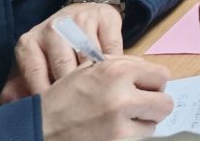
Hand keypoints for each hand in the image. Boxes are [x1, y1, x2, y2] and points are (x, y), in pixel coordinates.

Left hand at [7, 1, 122, 95]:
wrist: (80, 14)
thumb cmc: (53, 48)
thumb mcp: (33, 65)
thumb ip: (18, 86)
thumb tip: (13, 102)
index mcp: (30, 41)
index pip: (35, 72)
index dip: (46, 93)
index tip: (54, 108)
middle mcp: (53, 26)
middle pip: (64, 66)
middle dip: (72, 87)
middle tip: (77, 102)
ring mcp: (80, 19)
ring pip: (89, 57)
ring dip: (95, 76)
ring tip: (96, 89)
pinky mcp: (105, 16)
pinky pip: (111, 47)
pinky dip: (113, 63)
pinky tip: (109, 71)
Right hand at [19, 58, 171, 140]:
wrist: (35, 130)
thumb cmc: (61, 99)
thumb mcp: (88, 71)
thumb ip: (121, 66)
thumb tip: (147, 71)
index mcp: (118, 71)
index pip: (161, 76)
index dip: (152, 84)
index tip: (143, 90)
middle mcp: (122, 96)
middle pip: (164, 103)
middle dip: (153, 106)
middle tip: (137, 109)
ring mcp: (119, 125)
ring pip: (152, 125)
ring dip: (140, 125)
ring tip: (117, 123)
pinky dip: (128, 138)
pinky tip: (110, 134)